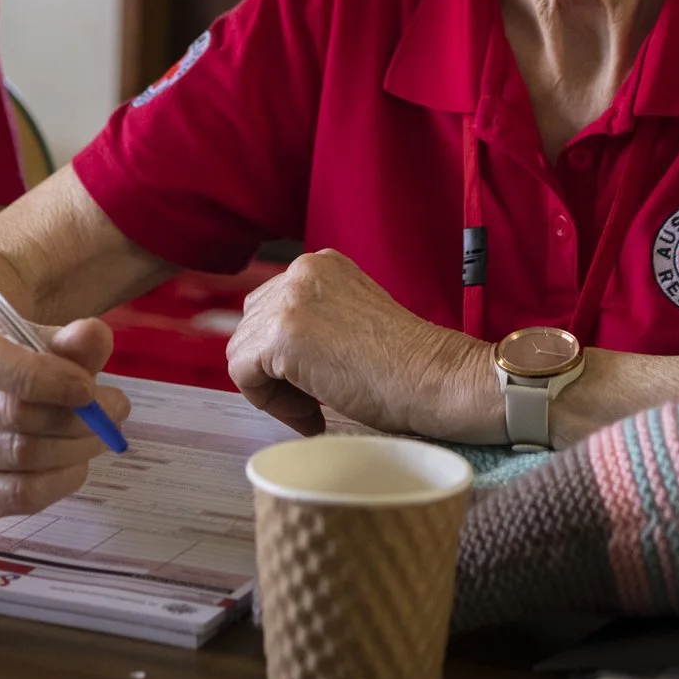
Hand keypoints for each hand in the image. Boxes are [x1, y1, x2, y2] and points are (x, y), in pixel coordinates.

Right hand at [0, 308, 130, 516]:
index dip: (43, 378)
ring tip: (101, 433)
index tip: (88, 388)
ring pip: (22, 455)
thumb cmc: (18, 354)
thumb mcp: (45, 335)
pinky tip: (76, 462)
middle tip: (115, 411)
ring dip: (76, 447)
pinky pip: (19, 495)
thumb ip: (74, 339)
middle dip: (77, 417)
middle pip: (15, 414)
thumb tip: (94, 337)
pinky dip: (60, 481)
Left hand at [223, 250, 492, 439]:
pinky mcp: (283, 334)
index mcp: (319, 265)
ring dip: (273, 389)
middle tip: (312, 399)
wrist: (436, 378)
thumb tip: (268, 350)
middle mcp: (301, 271)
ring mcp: (290, 300)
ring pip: (242, 352)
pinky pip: (244, 374)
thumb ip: (314, 319)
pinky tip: (311, 413)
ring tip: (315, 408)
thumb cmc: (406, 364)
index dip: (282, 354)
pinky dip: (271, 403)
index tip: (312, 381)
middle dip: (272, 369)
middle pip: (249, 326)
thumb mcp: (350, 320)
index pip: (268, 307)